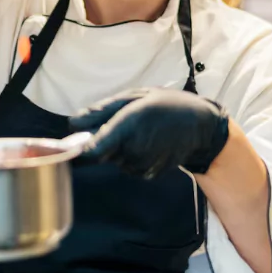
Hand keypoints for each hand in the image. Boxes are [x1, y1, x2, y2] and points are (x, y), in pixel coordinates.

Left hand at [69, 88, 228, 178]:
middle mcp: (134, 148)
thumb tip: (73, 123)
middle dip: (104, 140)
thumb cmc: (167, 105)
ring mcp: (141, 165)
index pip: (96, 146)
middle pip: (102, 151)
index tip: (69, 150)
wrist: (202, 128)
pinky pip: (128, 166)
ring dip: (119, 148)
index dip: (79, 150)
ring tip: (141, 132)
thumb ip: (102, 110)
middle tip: (124, 123)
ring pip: (114, 159)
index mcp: (129, 124)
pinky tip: (149, 144)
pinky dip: (131, 157)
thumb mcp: (136, 97)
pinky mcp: (147, 175)